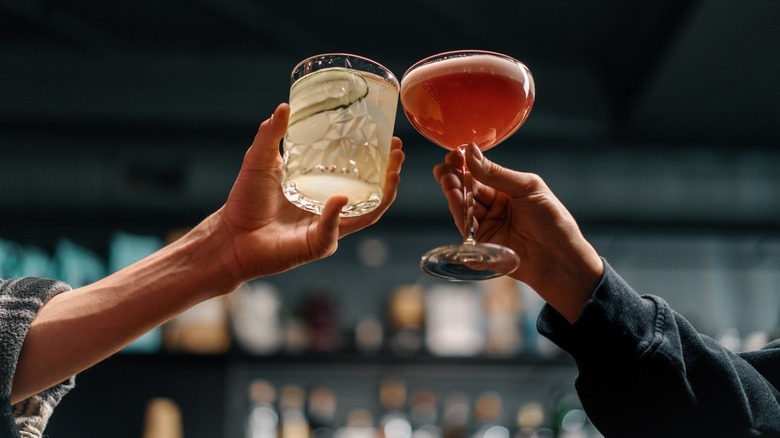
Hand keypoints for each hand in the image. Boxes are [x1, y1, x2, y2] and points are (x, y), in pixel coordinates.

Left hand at [213, 103, 403, 284]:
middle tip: (398, 153)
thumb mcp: (259, 160)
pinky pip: (333, 231)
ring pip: (366, 215)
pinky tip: (339, 199)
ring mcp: (327, 228)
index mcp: (321, 188)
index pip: (357, 173)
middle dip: (390, 175)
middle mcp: (330, 208)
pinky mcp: (317, 245)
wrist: (231, 235)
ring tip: (392, 174)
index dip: (377, 159)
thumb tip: (284, 106)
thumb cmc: (245, 201)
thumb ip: (271, 135)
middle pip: (372, 193)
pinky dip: (336, 216)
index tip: (390, 139)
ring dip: (383, 196)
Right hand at [434, 144, 600, 322]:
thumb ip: (496, 174)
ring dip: (454, 194)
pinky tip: (455, 200)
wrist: (560, 257)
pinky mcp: (481, 246)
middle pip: (467, 191)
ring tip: (447, 180)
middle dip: (454, 178)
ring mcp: (487, 227)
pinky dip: (459, 214)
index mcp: (506, 191)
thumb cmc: (552, 220)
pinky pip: (466, 230)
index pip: (479, 175)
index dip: (465, 165)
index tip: (453, 155)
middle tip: (443, 169)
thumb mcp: (527, 188)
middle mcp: (494, 208)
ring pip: (463, 208)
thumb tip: (471, 153)